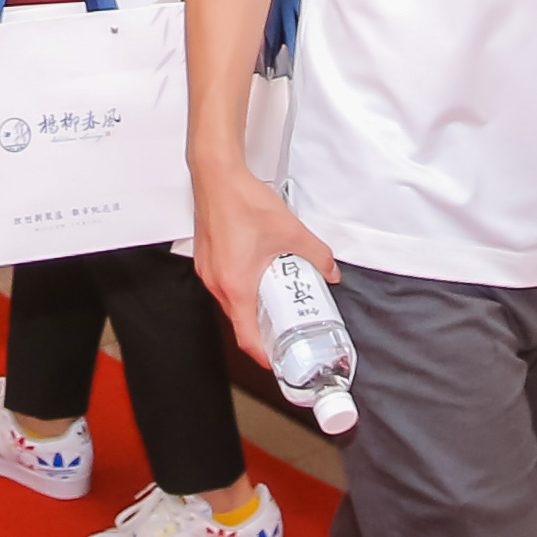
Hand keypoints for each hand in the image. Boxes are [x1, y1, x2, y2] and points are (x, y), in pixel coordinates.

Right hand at [192, 163, 338, 358]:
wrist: (217, 176)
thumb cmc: (241, 201)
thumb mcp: (291, 232)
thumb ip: (317, 255)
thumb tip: (329, 271)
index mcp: (236, 285)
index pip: (247, 337)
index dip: (264, 355)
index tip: (278, 360)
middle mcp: (217, 283)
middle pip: (240, 321)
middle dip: (263, 329)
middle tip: (285, 328)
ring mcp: (208, 272)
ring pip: (231, 303)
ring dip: (252, 307)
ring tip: (275, 299)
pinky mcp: (206, 260)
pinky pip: (224, 285)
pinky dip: (241, 289)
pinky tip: (258, 274)